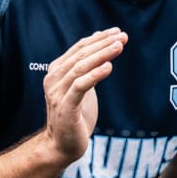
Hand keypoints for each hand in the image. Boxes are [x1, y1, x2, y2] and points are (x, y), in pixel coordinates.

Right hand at [42, 27, 127, 161]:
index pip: (79, 48)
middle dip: (103, 43)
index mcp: (57, 71)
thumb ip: (86, 66)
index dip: (98, 38)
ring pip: (80, 67)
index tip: (118, 32)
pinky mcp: (64, 107)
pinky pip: (80, 86)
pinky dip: (94, 75)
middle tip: (122, 36)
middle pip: (80, 55)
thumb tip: (96, 39)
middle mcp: (53, 79)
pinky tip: (109, 67)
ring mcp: (57, 93)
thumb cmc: (74, 115)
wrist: (62, 145)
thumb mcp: (81, 87)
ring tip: (119, 47)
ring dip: (101, 55)